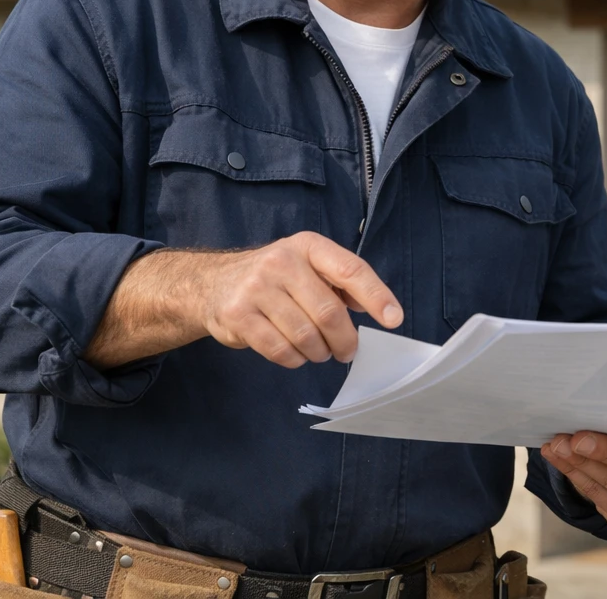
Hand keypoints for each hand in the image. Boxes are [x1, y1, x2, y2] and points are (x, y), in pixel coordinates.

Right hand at [196, 231, 402, 366]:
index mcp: (308, 246)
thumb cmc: (276, 278)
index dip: (377, 296)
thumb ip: (342, 282)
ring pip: (305, 336)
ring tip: (319, 352)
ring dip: (319, 352)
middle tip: (347, 351)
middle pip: (329, 313)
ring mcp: (257, 288)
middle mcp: (282, 261)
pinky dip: (295, 360)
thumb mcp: (309, 265)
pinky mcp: (238, 315)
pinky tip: (296, 354)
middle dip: (345, 340)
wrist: (213, 283)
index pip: (351, 270)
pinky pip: (280, 350)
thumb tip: (379, 308)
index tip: (394, 319)